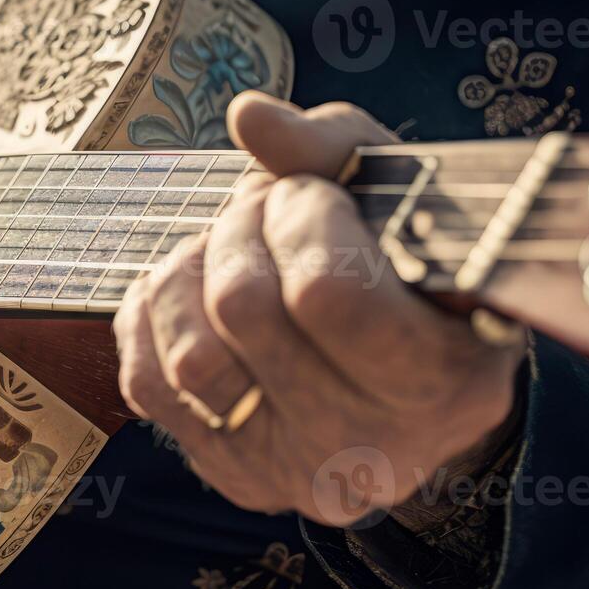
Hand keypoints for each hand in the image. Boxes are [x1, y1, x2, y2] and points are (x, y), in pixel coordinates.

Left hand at [112, 92, 524, 526]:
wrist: (403, 381)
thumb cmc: (410, 272)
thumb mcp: (406, 200)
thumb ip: (336, 147)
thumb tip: (249, 117)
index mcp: (444, 381)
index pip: (324, 292)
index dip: (301, 219)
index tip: (314, 195)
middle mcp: (369, 445)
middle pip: (242, 309)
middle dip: (241, 228)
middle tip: (264, 210)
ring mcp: (290, 468)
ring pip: (188, 353)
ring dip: (191, 272)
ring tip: (227, 251)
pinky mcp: (225, 471)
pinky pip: (145, 380)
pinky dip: (155, 317)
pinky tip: (192, 295)